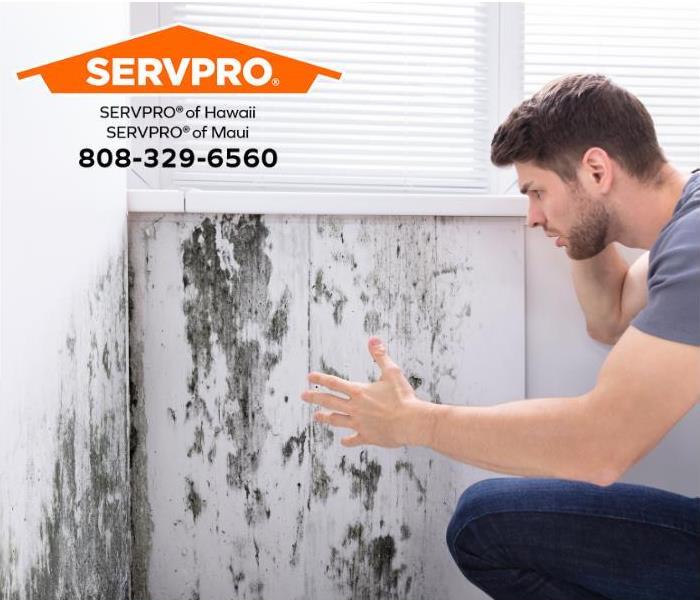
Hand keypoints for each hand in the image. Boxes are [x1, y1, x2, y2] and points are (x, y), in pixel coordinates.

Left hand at [300, 337, 431, 447]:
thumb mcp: (392, 372)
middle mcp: (355, 408)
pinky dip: (348, 440)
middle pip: (330, 401)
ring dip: (325, 418)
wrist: (411, 422)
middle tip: (303, 396)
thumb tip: (373, 339)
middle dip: (315, 397)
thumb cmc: (403, 397)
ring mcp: (360, 423)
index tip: (310, 376)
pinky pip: (354, 439)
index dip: (321, 378)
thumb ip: (380, 356)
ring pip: (337, 420)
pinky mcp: (368, 436)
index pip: (335, 383)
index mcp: (359, 392)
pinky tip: (344, 441)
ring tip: (316, 417)